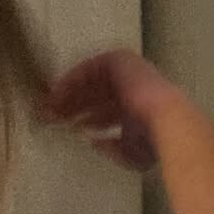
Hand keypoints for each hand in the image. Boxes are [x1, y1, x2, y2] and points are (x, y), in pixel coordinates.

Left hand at [34, 47, 187, 171]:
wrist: (165, 119)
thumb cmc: (150, 140)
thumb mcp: (130, 153)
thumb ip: (112, 149)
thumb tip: (95, 143)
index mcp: (136, 110)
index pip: (106, 112)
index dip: (84, 119)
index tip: (65, 128)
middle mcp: (131, 88)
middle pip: (94, 96)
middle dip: (71, 107)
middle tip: (50, 119)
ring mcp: (126, 72)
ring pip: (89, 82)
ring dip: (67, 94)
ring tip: (48, 108)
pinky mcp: (118, 60)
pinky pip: (88, 69)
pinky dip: (70, 80)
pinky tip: (55, 96)